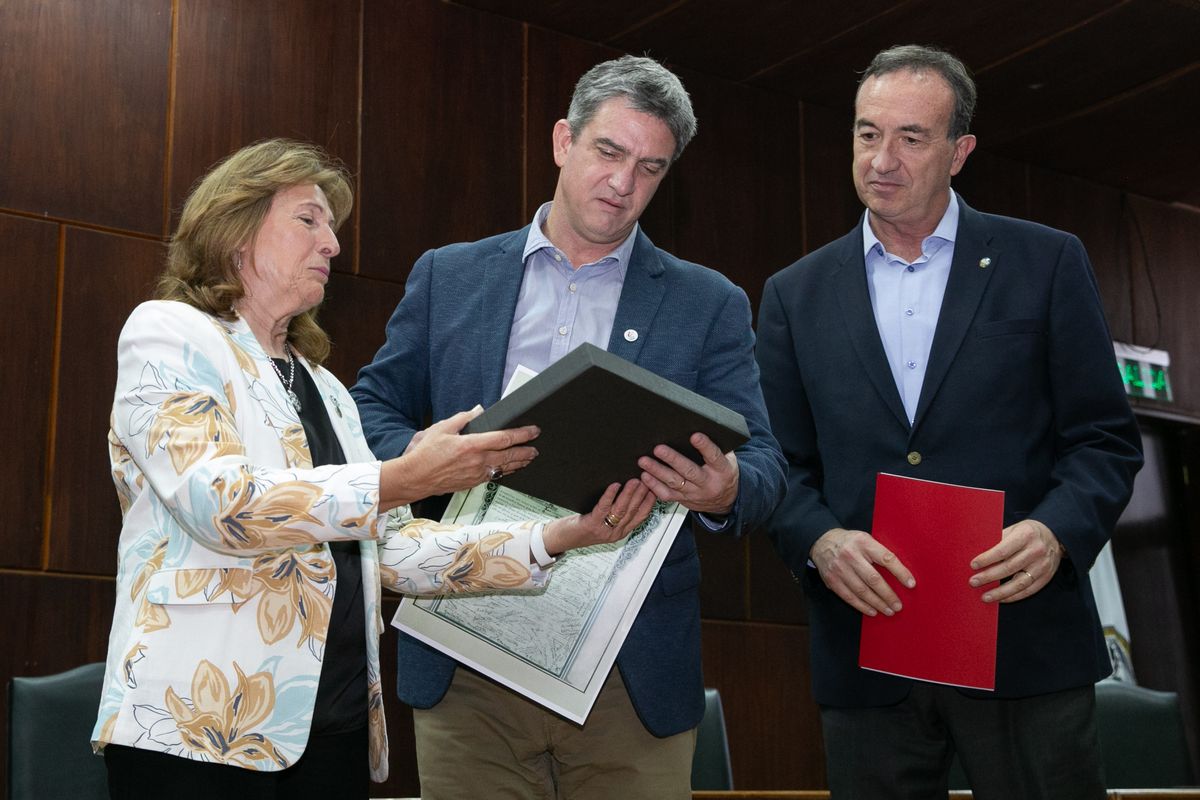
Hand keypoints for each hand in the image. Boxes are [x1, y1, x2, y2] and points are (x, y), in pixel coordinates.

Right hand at [380, 407, 538, 509]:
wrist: (415, 478)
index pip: (504, 438)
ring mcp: (476, 474)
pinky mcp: (473, 483)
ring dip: (519, 463)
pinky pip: (494, 477)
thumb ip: (463, 418)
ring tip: (529, 459)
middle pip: (509, 455)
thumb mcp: (442, 428)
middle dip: (526, 451)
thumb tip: (478, 411)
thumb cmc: (426, 454)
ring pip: (505, 468)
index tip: (533, 430)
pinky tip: (510, 469)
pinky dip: (505, 471)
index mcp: (471, 445)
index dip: (522, 434)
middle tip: (537, 448)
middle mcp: (477, 461)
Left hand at [542, 479, 654, 554]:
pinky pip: (604, 508)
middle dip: (642, 494)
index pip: (640, 517)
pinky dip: (610, 495)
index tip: (654, 489)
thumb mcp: (602, 522)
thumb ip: (614, 511)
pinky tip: (614, 486)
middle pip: (633, 511)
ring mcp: (604, 530)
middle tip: (647, 480)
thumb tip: (626, 491)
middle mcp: (615, 533)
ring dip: (630, 494)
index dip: (649, 503)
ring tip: (635, 481)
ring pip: (621, 510)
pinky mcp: (592, 525)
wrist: (561, 539)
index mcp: (620, 532)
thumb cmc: (580, 528)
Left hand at [637, 432, 737, 514]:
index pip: (714, 456)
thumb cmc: (723, 472)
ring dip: (657, 471)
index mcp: (723, 470)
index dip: (705, 446)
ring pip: (674, 482)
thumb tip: (702, 425)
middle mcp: (709, 483)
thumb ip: (717, 446)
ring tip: (644, 461)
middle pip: (689, 471)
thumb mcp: (728, 459)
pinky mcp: (684, 499)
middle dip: (672, 459)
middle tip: (658, 448)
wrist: (725, 500)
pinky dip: (654, 485)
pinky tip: (645, 475)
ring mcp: (695, 493)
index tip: (694, 436)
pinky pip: (667, 494)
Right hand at [811, 528, 913, 616]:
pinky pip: (849, 597)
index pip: (886, 558)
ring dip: (877, 603)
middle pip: (873, 579)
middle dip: (888, 595)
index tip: (911, 584)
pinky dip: (862, 606)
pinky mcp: (832, 580)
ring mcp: (840, 569)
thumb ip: (879, 552)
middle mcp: (850, 555)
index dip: (900, 572)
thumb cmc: (850, 542)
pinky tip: (872, 611)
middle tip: (898, 605)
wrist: (822, 541)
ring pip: (862, 591)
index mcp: (863, 542)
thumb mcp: (865, 539)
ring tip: (889, 610)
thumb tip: (901, 572)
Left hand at [969, 519, 1062, 602]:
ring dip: (1000, 592)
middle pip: (1009, 567)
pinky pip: (1028, 590)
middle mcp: (1036, 551)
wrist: (1054, 536)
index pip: (1002, 550)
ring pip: (1019, 583)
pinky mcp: (1046, 577)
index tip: (973, 565)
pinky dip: (1013, 596)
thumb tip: (977, 553)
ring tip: (985, 597)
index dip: (987, 559)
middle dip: (989, 576)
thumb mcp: (1014, 529)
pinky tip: (1001, 599)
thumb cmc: (1027, 532)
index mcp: (1025, 535)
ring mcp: (1042, 565)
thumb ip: (998, 540)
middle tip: (973, 582)